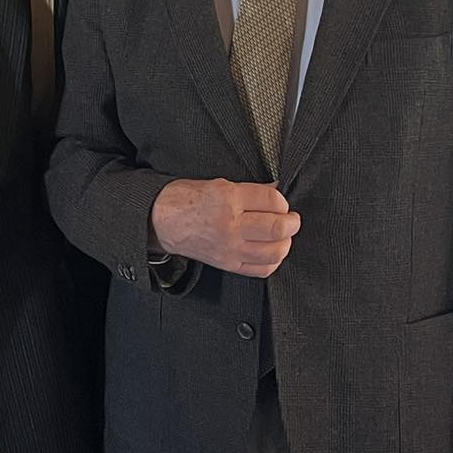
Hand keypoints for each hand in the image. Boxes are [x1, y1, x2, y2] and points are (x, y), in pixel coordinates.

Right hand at [150, 179, 299, 276]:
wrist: (161, 221)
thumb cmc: (185, 199)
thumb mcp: (217, 184)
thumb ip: (250, 191)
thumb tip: (275, 193)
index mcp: (227, 199)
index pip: (272, 200)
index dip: (282, 200)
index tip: (281, 201)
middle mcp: (230, 225)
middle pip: (277, 228)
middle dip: (291, 222)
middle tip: (291, 218)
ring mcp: (229, 248)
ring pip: (274, 251)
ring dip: (285, 242)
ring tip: (283, 235)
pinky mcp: (228, 263)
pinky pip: (261, 268)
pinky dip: (273, 260)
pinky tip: (271, 251)